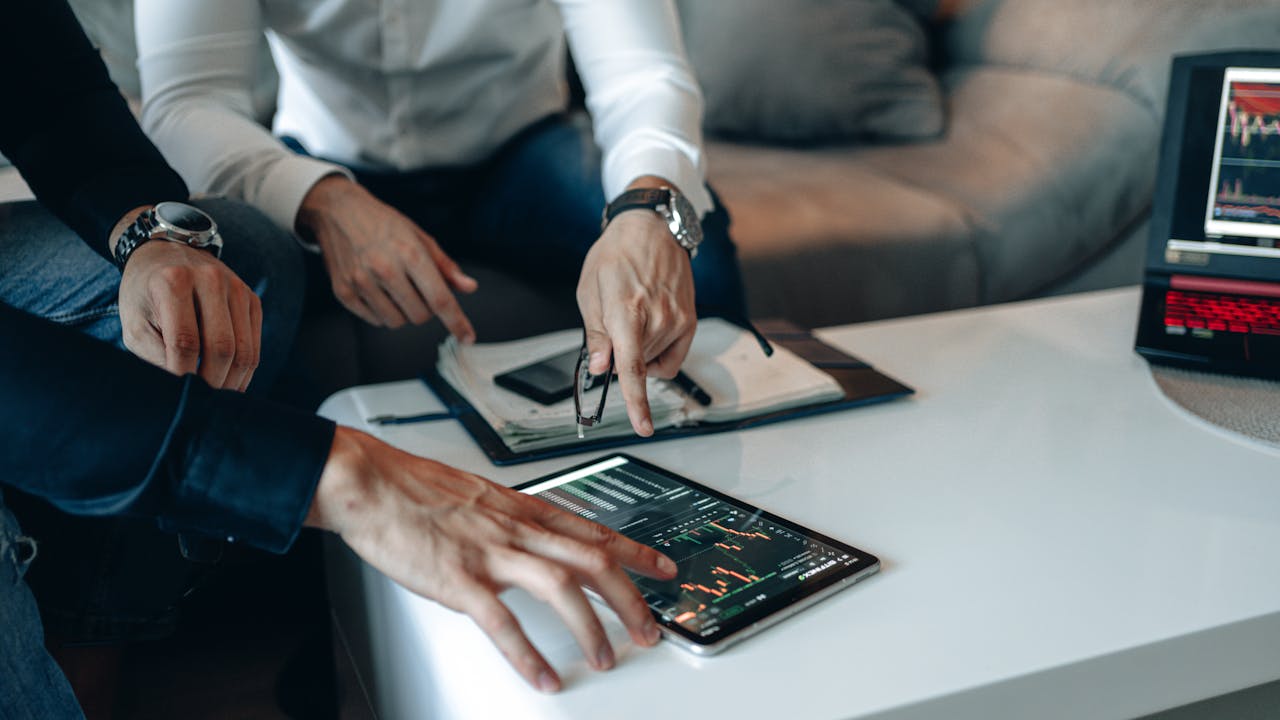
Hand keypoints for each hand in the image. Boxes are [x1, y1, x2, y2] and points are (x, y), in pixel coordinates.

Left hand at [116, 220, 261, 390]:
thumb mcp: (134, 323)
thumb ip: (153, 355)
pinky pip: (255, 345)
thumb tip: (181, 390)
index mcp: (173, 282)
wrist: (166, 255)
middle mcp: (209, 279)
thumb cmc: (145, 297)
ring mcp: (236, 288)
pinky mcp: (252, 299)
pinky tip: (229, 381)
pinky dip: (244, 370)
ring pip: (244, 350)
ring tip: (216, 397)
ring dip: (232, 381)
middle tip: (200, 402)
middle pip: (221, 347)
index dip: (183, 374)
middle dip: (212, 382)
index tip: (178, 395)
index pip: (185, 341)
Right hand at [296, 176, 477, 338]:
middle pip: (420, 316)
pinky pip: (375, 320)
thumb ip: (445, 266)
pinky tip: (378, 290)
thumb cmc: (382, 224)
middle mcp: (385, 269)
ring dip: (403, 312)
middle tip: (416, 288)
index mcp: (409, 253)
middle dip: (425, 308)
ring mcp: (361, 282)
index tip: (467, 337)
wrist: (338, 211)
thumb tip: (469, 287)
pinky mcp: (344, 291)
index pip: (440, 299)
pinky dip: (382, 311)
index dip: (457, 322)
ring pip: (397, 322)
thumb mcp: (419, 237)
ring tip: (395, 287)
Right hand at [306, 427, 676, 691]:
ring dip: (592, 627)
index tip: (665, 568)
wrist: (371, 483)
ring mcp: (491, 553)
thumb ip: (513, 519)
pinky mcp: (459, 579)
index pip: (595, 529)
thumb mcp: (481, 497)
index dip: (637, 551)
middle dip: (630, 598)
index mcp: (523, 509)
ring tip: (607, 658)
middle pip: (593, 560)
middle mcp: (517, 528)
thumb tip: (536, 540)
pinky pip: (503, 621)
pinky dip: (528, 653)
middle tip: (651, 629)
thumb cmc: (417, 490)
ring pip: (561, 587)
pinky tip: (543, 675)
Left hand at [577, 190, 695, 435]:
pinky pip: (672, 360)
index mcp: (625, 312)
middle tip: (612, 325)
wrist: (651, 229)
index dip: (635, 402)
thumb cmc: (615, 256)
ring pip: (653, 364)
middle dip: (619, 357)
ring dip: (639, 353)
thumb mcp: (589, 293)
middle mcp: (657, 318)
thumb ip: (595, 336)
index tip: (642, 427)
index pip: (631, 368)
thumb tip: (599, 369)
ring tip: (634, 315)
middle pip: (635, 366)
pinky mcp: (690, 321)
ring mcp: (677, 320)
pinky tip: (650, 334)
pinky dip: (657, 357)